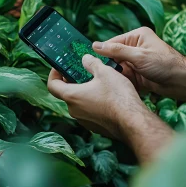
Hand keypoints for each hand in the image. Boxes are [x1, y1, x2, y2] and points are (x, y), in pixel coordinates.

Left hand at [47, 54, 174, 162]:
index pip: (52, 85)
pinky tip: (108, 96)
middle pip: (67, 94)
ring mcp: (85, 121)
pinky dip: (94, 103)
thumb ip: (91, 63)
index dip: (54, 74)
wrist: (133, 121)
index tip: (59, 67)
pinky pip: (90, 112)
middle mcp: (75, 111)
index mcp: (72, 96)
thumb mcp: (105, 72)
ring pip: (80, 103)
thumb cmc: (118, 96)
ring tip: (98, 82)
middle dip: (73, 81)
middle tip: (82, 71)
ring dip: (85, 92)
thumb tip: (85, 59)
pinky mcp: (96, 127)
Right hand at [92, 27, 185, 103]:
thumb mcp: (139, 56)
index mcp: (136, 36)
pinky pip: (124, 78)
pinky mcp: (138, 75)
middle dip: (107, 67)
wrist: (182, 82)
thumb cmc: (165, 64)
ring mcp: (136, 62)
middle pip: (113, 57)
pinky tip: (114, 88)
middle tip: (94, 75)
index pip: (112, 43)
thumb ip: (116, 51)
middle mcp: (135, 48)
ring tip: (104, 83)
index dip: (101, 53)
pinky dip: (120, 83)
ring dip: (113, 76)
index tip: (87, 61)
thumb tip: (95, 46)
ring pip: (117, 69)